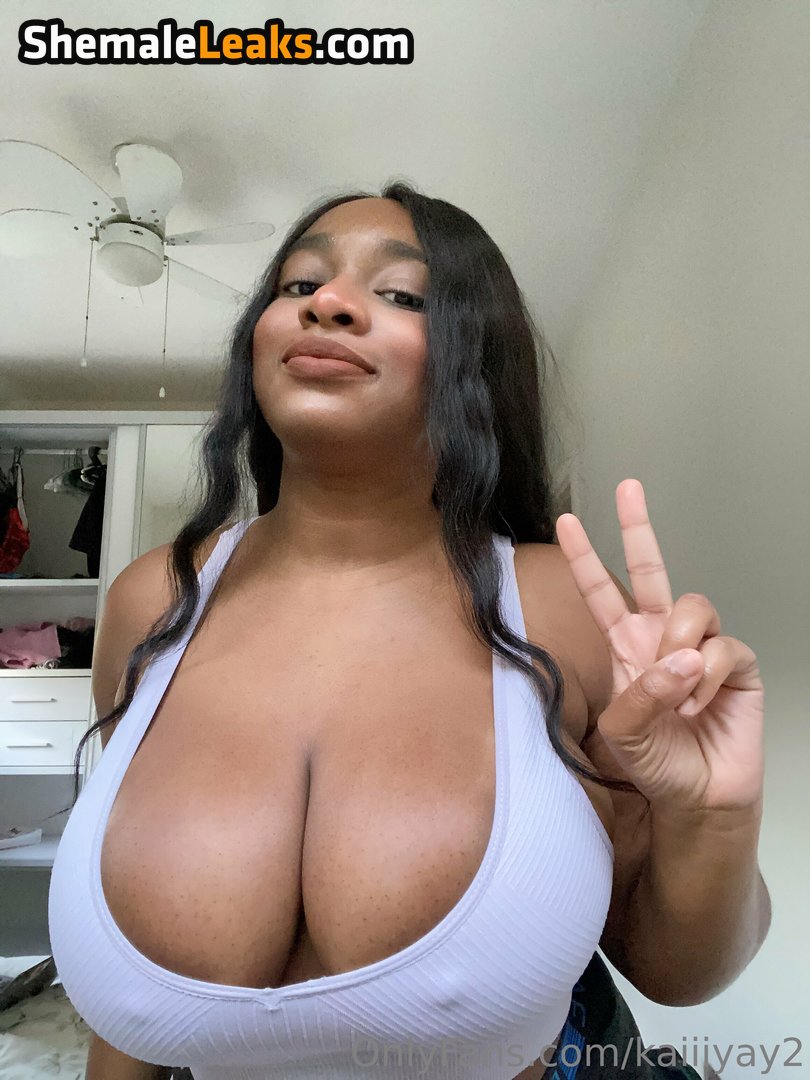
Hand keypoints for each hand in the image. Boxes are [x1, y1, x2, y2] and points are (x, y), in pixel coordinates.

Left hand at [555, 479, 764, 816]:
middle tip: (627, 489)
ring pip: (693, 606)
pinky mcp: (736, 666)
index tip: (567, 521)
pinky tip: (699, 706)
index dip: (584, 559)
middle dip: (638, 528)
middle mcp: (661, 638)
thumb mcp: (622, 732)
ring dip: (680, 646)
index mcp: (625, 647)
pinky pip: (722, 648)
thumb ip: (639, 693)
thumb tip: (679, 659)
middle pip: (651, 571)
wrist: (697, 797)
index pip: (601, 594)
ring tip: (677, 690)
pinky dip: (706, 679)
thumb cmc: (655, 761)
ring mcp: (700, 648)